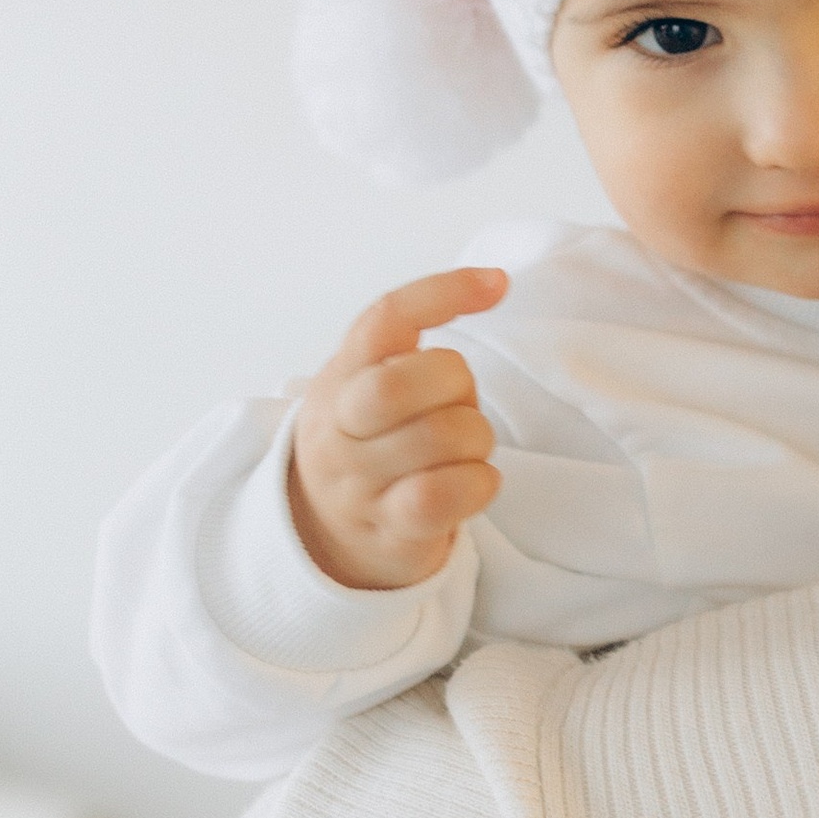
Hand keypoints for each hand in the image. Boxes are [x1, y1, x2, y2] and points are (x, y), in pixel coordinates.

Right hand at [288, 268, 505, 590]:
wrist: (321, 534)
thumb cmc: (369, 446)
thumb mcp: (364, 387)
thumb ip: (408, 348)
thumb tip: (492, 284)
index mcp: (339, 378)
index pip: (384, 319)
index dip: (441, 294)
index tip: (497, 283)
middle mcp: (337, 428)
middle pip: (400, 384)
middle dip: (455, 385)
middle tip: (458, 404)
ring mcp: (358, 483)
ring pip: (437, 438)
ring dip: (475, 438)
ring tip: (463, 450)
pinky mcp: (389, 530)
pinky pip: (444, 495)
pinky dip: (479, 482)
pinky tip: (474, 480)